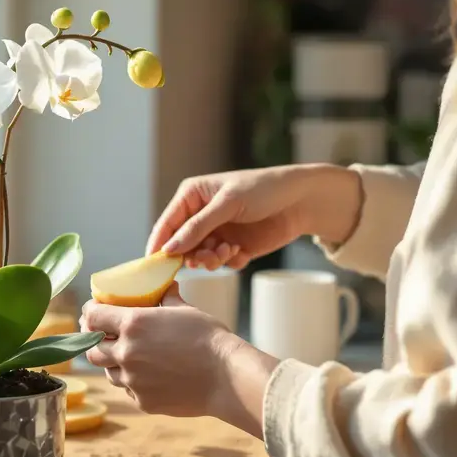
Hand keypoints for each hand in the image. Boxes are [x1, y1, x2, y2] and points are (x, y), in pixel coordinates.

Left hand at [80, 285, 278, 434]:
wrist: (227, 377)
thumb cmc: (209, 339)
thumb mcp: (186, 311)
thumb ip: (168, 299)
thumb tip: (166, 287)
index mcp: (133, 324)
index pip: (93, 317)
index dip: (89, 313)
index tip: (92, 311)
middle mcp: (126, 352)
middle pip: (93, 349)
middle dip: (95, 341)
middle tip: (103, 335)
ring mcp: (133, 380)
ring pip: (109, 372)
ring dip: (113, 363)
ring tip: (127, 356)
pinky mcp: (143, 402)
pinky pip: (128, 390)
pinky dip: (133, 382)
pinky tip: (148, 376)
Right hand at [146, 163, 362, 269]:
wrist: (301, 201)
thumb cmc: (263, 189)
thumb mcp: (227, 204)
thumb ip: (197, 227)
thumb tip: (168, 250)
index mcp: (192, 196)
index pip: (166, 225)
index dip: (159, 246)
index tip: (155, 267)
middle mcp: (201, 216)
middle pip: (180, 246)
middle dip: (192, 255)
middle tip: (208, 258)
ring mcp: (217, 233)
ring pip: (200, 258)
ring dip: (211, 259)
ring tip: (229, 251)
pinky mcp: (233, 247)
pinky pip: (221, 263)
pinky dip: (228, 261)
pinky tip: (242, 251)